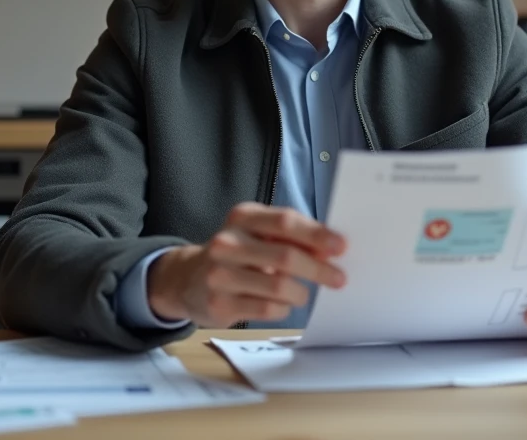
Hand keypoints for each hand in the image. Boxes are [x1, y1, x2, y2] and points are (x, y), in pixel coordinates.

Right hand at [147, 203, 347, 326]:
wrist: (186, 279)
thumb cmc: (236, 254)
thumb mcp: (257, 234)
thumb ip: (290, 237)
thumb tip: (329, 251)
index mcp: (243, 217)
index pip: (285, 222)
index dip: (316, 235)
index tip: (340, 247)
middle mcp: (227, 242)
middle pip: (285, 256)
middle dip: (318, 269)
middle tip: (338, 278)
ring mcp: (220, 274)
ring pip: (279, 287)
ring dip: (300, 293)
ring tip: (302, 294)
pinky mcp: (219, 303)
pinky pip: (267, 310)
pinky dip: (283, 309)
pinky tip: (281, 305)